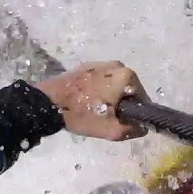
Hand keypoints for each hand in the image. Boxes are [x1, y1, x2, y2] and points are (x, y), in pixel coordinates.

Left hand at [32, 61, 149, 140]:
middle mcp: (117, 64)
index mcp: (126, 75)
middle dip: (122, 104)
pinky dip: (99, 91)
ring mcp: (100, 63)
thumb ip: (132, 130)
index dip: (136, 113)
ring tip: (97, 111)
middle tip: (109, 119)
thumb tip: (143, 127)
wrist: (49, 102)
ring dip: (111, 97)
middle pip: (128, 90)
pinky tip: (88, 102)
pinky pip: (102, 80)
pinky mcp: (86, 66)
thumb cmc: (83, 114)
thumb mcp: (111, 130)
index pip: (142, 98)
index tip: (123, 122)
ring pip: (114, 85)